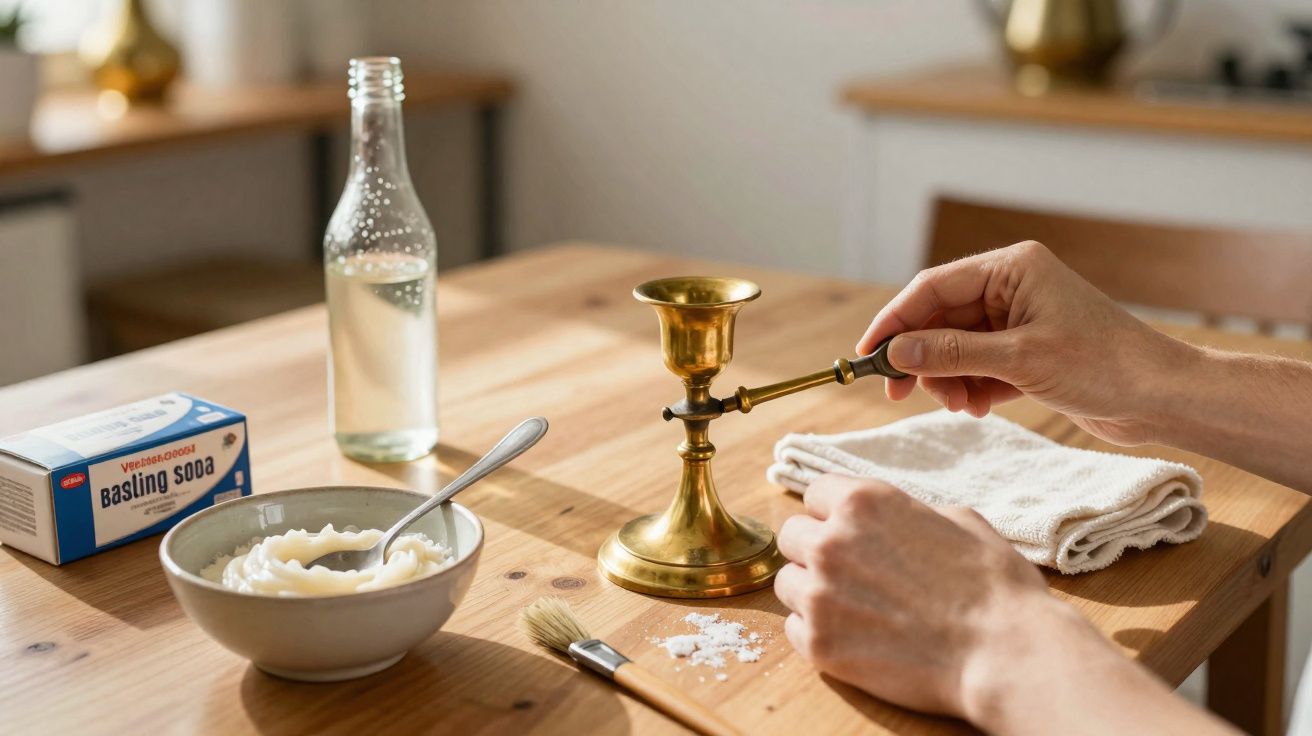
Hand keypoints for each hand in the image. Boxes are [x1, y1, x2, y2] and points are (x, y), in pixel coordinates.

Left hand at [774, 474, 1049, 718]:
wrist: (1003, 652)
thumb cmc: (993, 585)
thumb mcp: (959, 520)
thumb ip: (907, 513)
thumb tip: (895, 519)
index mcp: (863, 502)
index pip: (815, 494)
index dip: (833, 513)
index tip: (849, 532)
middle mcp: (831, 542)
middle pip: (791, 536)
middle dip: (815, 550)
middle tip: (850, 572)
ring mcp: (820, 596)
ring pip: (787, 583)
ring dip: (812, 592)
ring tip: (854, 608)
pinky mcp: (820, 645)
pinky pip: (794, 629)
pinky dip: (818, 632)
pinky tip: (854, 636)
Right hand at [856, 241, 1192, 445]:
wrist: (1162, 396)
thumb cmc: (1103, 365)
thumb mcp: (1019, 359)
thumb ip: (952, 354)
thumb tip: (896, 353)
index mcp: (1011, 267)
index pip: (932, 287)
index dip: (894, 321)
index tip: (867, 356)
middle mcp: (1012, 287)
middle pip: (940, 318)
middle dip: (922, 358)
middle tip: (900, 393)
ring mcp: (1019, 319)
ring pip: (956, 346)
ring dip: (947, 378)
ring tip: (959, 405)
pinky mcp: (1027, 351)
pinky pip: (978, 365)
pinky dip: (970, 387)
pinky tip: (977, 407)